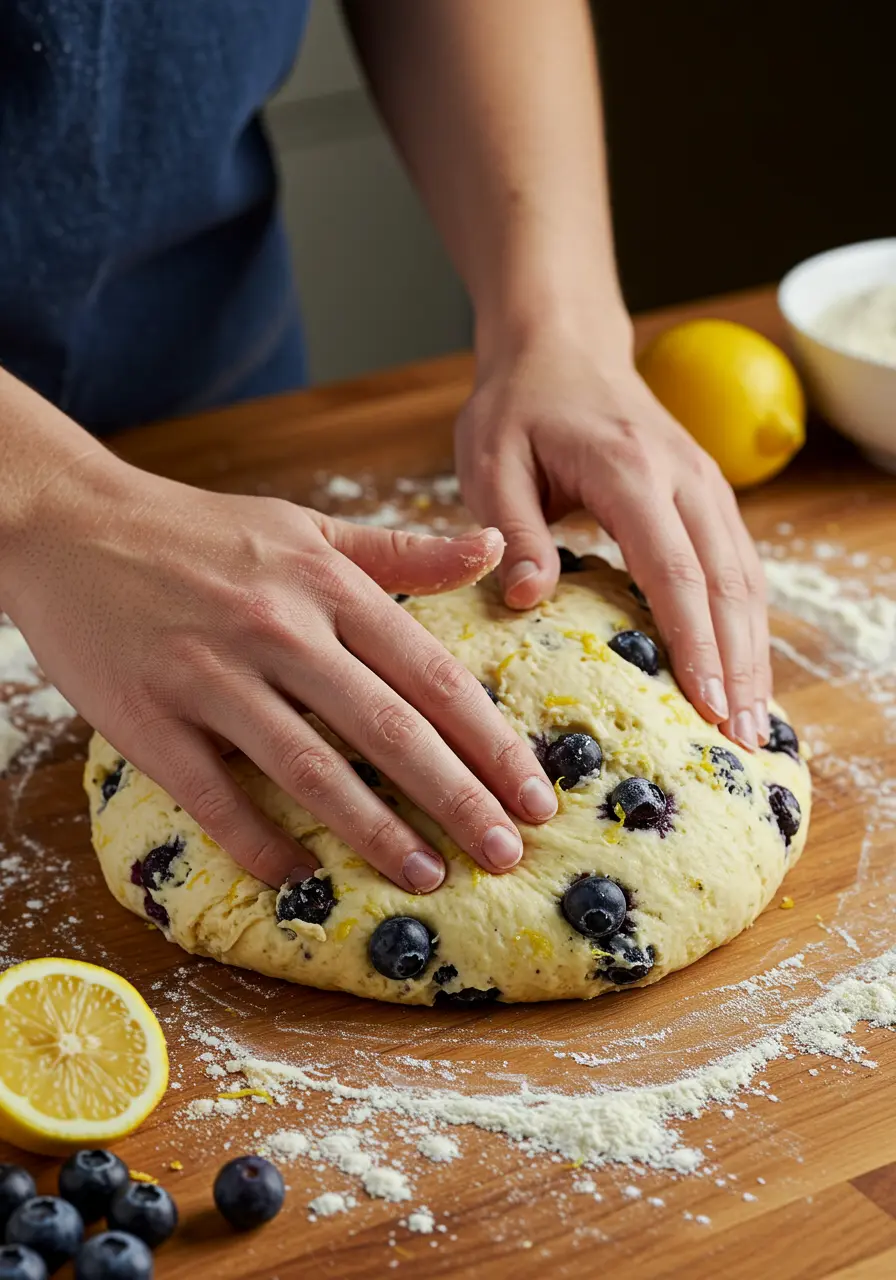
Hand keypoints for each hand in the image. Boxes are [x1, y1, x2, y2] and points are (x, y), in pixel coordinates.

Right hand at [3, 455, 557, 889]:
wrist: (71, 523)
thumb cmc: (199, 530)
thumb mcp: (306, 525)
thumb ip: (401, 551)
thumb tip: (494, 550)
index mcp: (327, 585)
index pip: (431, 675)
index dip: (490, 741)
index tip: (534, 794)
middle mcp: (280, 629)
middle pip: (388, 729)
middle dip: (457, 798)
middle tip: (506, 855)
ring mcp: (212, 676)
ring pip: (311, 768)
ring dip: (376, 832)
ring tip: (428, 876)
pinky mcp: (151, 718)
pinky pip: (214, 795)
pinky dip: (259, 842)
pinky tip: (301, 877)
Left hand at [455, 335, 770, 750]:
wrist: (561, 345)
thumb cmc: (519, 406)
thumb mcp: (491, 461)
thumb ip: (514, 530)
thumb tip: (531, 601)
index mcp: (630, 468)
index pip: (674, 568)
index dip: (694, 641)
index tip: (708, 704)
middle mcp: (684, 475)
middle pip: (728, 581)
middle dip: (740, 664)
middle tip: (743, 739)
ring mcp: (705, 482)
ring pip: (746, 576)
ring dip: (754, 650)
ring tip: (755, 722)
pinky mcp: (707, 494)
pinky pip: (738, 564)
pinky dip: (746, 621)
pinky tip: (743, 668)